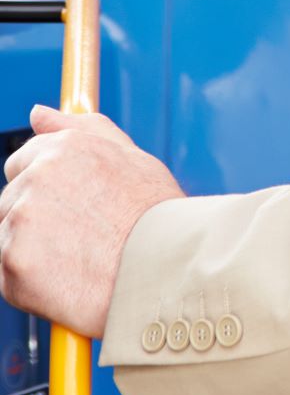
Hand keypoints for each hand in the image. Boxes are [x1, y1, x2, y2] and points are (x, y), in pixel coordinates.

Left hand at [0, 107, 181, 338]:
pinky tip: (68, 280)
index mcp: (62, 149)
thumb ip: (82, 129)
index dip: (47, 187)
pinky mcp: (11, 263)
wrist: (167, 271)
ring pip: (8, 236)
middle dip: (36, 218)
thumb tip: (38, 112)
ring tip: (80, 259)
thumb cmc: (158, 217)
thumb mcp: (132, 158)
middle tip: (82, 238)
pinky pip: (6, 274)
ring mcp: (20, 220)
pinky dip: (30, 282)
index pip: (22, 162)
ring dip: (31, 250)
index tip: (70, 206)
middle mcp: (36, 177)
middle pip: (11, 200)